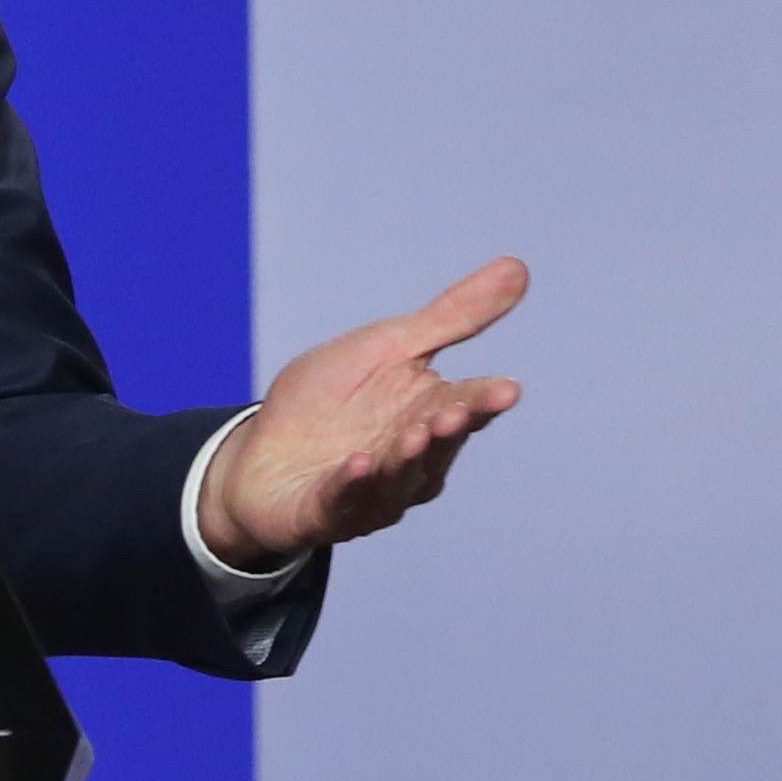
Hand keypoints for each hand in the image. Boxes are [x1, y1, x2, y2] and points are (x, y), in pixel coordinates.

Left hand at [194, 257, 527, 569]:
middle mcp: (411, 461)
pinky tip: (358, 463)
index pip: (467, 407)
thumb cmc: (331, 401)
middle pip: (438, 446)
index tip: (507, 389)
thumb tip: (519, 267)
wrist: (262, 453)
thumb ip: (453, 317)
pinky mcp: (327, 513)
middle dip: (448, 431)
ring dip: (406, 459)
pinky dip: (352, 484)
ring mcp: (373, 493)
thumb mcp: (389, 346)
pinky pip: (343, 500)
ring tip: (414, 435)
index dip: (485, 401)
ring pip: (397, 479)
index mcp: (429, 415)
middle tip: (458, 413)